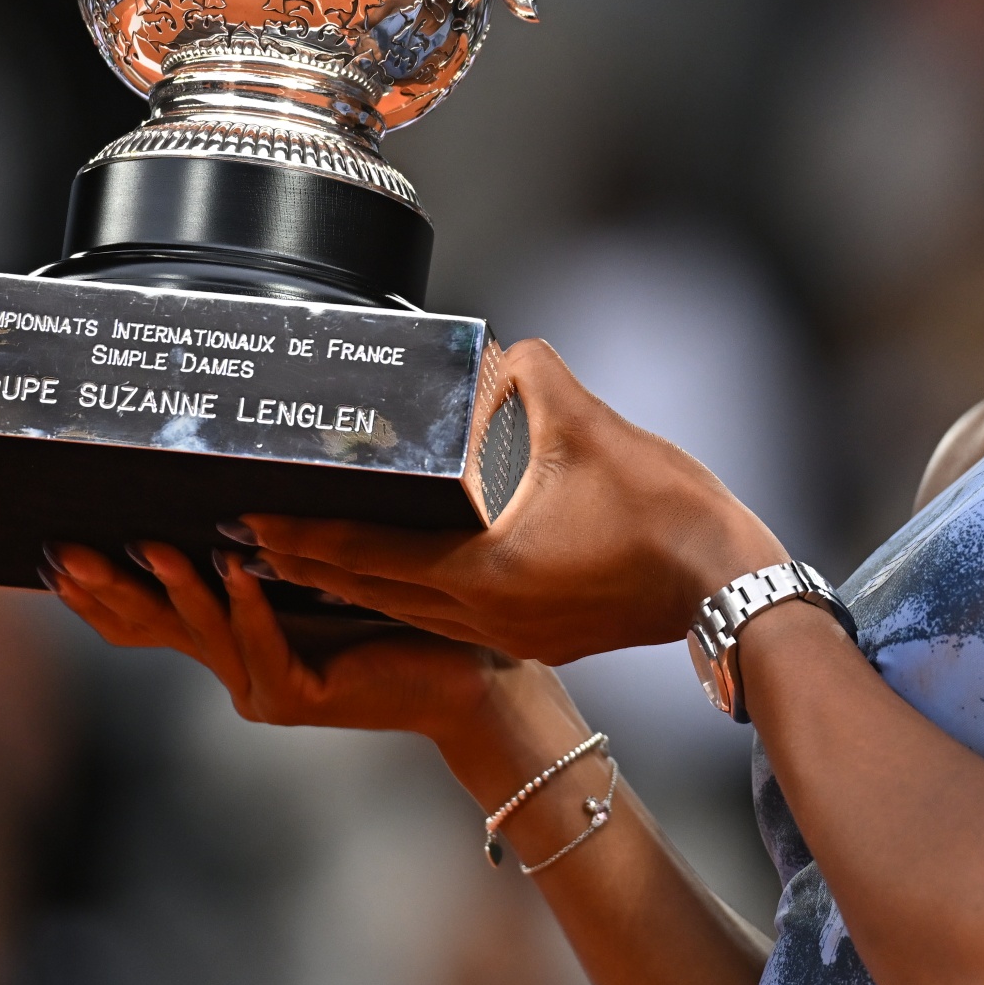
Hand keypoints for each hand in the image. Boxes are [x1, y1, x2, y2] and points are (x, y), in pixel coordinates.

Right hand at [43, 539, 514, 737]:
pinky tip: (237, 573)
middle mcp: (234, 667)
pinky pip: (263, 648)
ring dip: (176, 588)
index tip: (49, 553)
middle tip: (67, 549)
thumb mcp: (317, 571)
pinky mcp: (298, 697)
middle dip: (108, 587)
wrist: (464, 674)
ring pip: (203, 633)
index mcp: (229, 638)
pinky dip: (249, 609)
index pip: (142, 618)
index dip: (95, 594)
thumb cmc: (400, 612)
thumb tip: (231, 480)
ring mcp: (260, 687)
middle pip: (153, 628)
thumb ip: (272, 544)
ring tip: (151, 546)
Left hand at [232, 339, 788, 666]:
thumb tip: (495, 349)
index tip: (254, 519)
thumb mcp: (592, 425)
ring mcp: (516, 633)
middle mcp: (486, 616)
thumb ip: (529, 378)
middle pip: (376, 594)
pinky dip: (413, 596)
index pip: (369, 557)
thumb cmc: (667, 512)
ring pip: (413, 613)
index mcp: (483, 572)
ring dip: (359, 586)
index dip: (307, 536)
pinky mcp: (545, 635)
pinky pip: (454, 619)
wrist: (730, 586)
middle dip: (313, 565)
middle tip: (254, 538)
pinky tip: (409, 576)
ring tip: (310, 560)